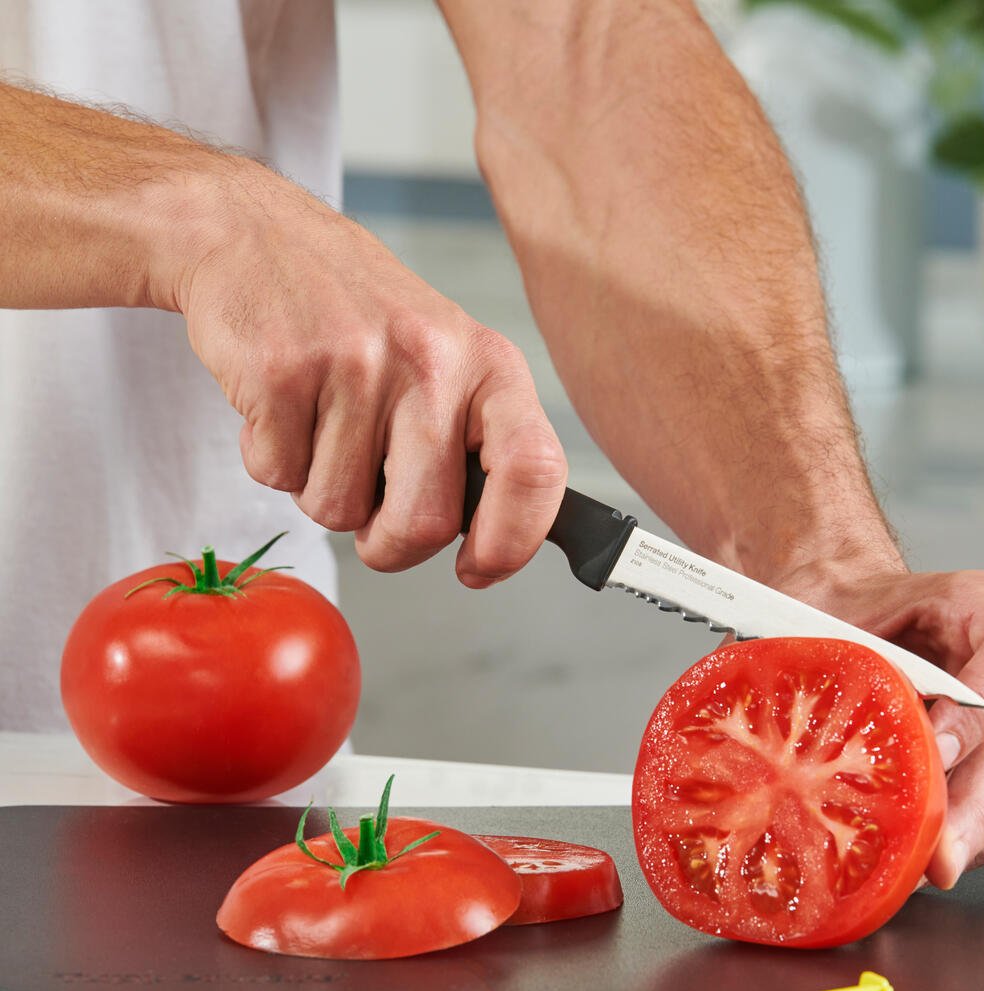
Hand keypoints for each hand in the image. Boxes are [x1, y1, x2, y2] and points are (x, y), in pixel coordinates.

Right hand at [167, 160, 565, 583]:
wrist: (255, 235)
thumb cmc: (360, 318)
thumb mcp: (446, 362)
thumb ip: (478, 446)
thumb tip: (497, 545)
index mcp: (489, 364)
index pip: (534, 470)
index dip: (511, 542)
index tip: (477, 567)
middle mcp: (432, 359)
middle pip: (424, 525)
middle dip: (389, 544)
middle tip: (371, 504)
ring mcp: (354, 362)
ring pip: (339, 512)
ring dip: (322, 490)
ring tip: (321, 421)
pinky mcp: (280, 369)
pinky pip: (276, 477)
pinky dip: (272, 460)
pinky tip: (283, 402)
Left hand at [772, 560, 983, 888]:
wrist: (845, 607)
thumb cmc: (842, 602)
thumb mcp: (828, 607)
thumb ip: (830, 656)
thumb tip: (789, 722)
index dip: (982, 712)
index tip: (937, 750)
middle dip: (977, 805)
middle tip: (940, 853)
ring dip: (968, 834)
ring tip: (920, 868)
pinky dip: (955, 839)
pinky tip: (911, 856)